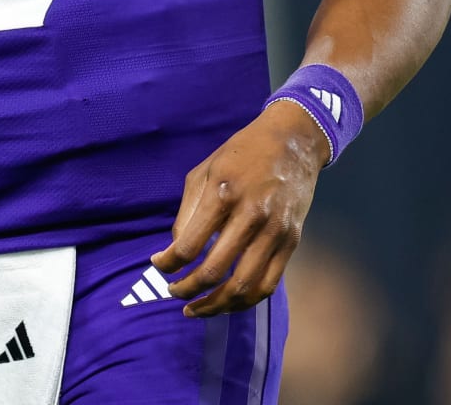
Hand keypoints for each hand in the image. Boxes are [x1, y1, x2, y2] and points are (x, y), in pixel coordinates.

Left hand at [150, 101, 328, 315]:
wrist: (292, 142)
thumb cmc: (240, 154)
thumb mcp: (203, 170)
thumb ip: (187, 212)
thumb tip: (177, 252)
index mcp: (223, 193)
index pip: (189, 245)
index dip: (167, 264)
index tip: (157, 265)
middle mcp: (251, 215)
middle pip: (214, 271)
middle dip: (186, 289)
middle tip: (173, 292)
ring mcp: (275, 231)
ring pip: (243, 286)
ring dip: (215, 306)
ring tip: (196, 309)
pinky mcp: (291, 242)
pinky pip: (268, 284)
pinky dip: (244, 301)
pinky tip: (227, 303)